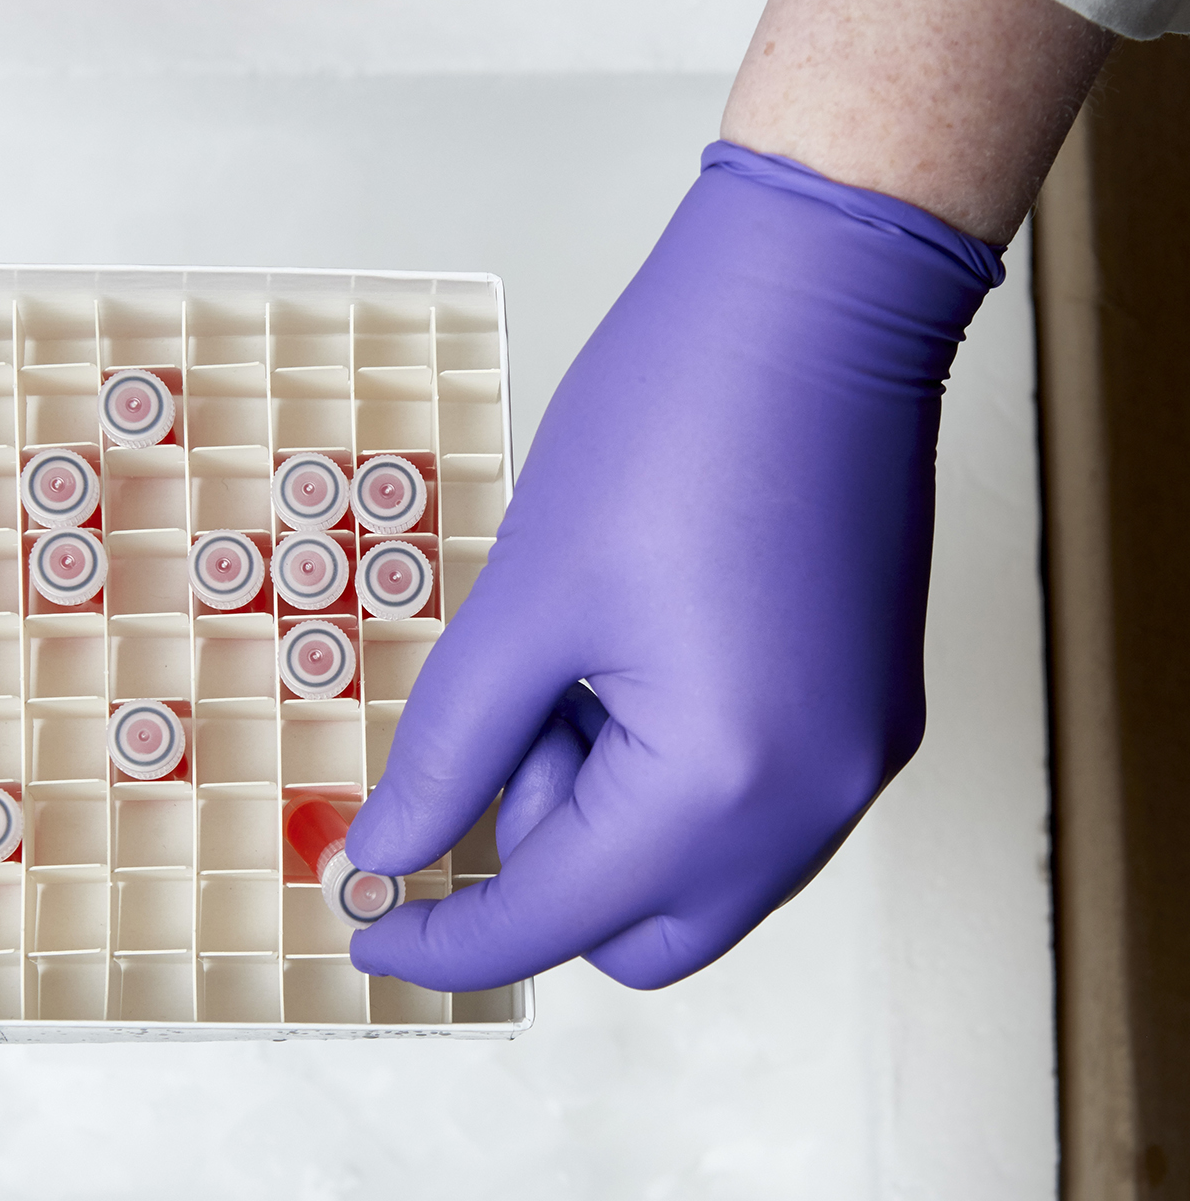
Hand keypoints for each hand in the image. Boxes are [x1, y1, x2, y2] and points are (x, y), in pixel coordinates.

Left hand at [344, 0, 1109, 994]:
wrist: (815, 298)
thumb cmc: (673, 422)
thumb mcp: (525, 605)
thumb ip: (449, 752)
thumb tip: (392, 852)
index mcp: (722, 785)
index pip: (555, 922)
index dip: (447, 937)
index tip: (368, 925)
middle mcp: (813, 802)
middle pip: (642, 930)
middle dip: (544, 864)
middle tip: (503, 730)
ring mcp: (855, 758)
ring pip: (699, 873)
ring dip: (606, 813)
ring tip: (573, 662)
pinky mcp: (866, 709)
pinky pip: (749, 805)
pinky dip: (668, 773)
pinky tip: (627, 657)